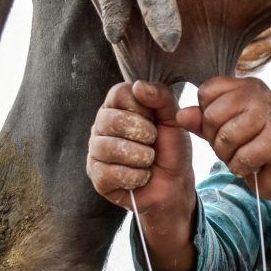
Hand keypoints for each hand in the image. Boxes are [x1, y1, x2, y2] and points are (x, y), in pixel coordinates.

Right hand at [87, 80, 194, 215]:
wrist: (175, 183)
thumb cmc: (171, 148)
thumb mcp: (173, 119)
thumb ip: (161, 97)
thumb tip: (139, 86)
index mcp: (117, 106)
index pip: (119, 93)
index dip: (142, 108)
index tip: (155, 120)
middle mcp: (101, 126)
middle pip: (111, 120)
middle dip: (143, 134)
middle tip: (153, 142)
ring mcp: (96, 151)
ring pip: (108, 148)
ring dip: (140, 157)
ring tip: (149, 160)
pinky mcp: (97, 177)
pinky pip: (109, 173)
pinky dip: (134, 177)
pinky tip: (142, 176)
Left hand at [177, 76, 270, 199]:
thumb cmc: (251, 146)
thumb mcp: (221, 130)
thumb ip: (201, 121)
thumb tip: (181, 115)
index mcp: (245, 85)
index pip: (206, 92)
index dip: (206, 116)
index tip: (224, 128)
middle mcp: (260, 94)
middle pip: (213, 115)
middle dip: (215, 139)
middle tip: (233, 147)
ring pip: (227, 137)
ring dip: (228, 155)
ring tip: (242, 155)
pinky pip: (243, 156)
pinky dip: (241, 167)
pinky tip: (253, 165)